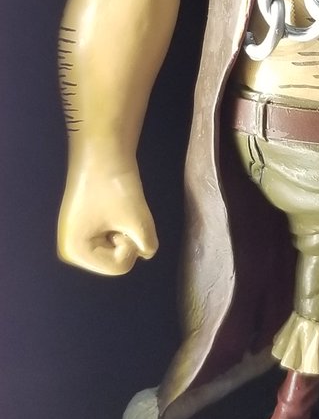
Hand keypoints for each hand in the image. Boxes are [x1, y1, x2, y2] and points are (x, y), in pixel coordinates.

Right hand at [58, 160, 157, 275]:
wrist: (102, 151)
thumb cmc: (115, 185)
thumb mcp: (137, 220)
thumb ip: (147, 244)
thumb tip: (146, 251)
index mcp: (75, 253)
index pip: (120, 267)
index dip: (131, 244)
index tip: (123, 218)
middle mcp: (72, 250)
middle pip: (116, 261)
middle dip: (126, 238)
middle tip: (119, 211)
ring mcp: (77, 238)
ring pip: (117, 248)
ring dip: (125, 230)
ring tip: (116, 206)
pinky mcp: (85, 226)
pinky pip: (113, 236)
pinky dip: (121, 223)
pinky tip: (114, 205)